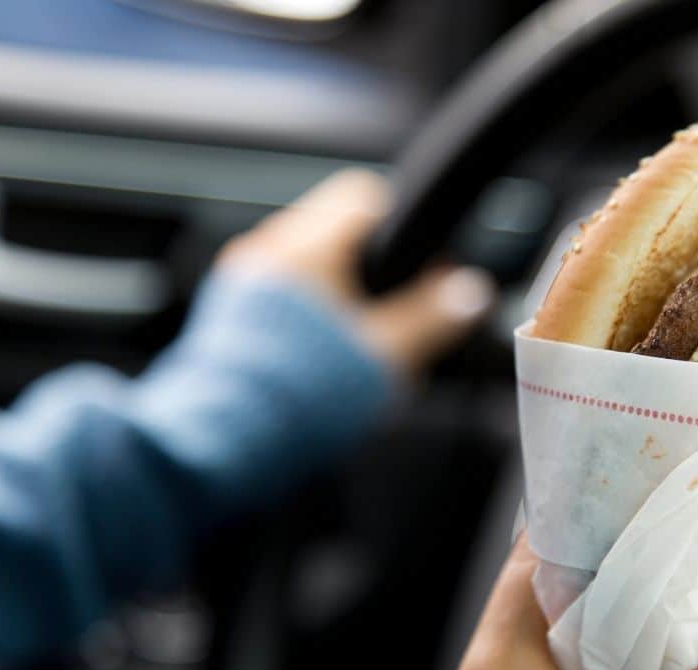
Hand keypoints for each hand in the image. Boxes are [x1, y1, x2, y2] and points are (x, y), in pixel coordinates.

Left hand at [217, 168, 495, 373]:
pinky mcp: (227, 316)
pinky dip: (310, 315)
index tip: (425, 275)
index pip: (367, 197)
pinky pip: (282, 295)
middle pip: (339, 232)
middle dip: (376, 270)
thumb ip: (436, 318)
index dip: (407, 230)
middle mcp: (269, 251)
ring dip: (343, 294)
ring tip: (361, 345)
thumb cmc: (302, 396)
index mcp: (308, 246)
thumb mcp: (387, 355)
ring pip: (311, 265)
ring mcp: (242, 282)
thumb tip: (472, 291)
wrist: (225, 443)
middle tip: (399, 318)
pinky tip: (324, 360)